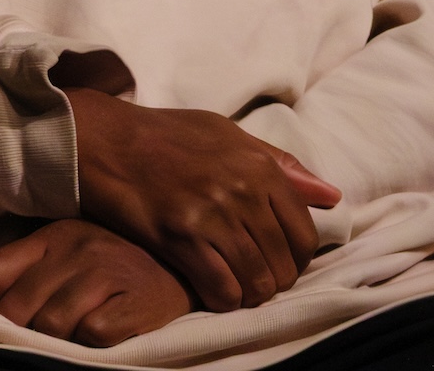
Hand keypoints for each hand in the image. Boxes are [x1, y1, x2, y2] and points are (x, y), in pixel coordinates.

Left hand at [0, 219, 191, 346]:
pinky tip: (98, 338)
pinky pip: (93, 334)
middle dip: (19, 331)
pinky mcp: (134, 302)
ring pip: (53, 325)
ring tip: (66, 339)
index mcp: (52, 236)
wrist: (181, 267)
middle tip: (30, 340)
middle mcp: (76, 251)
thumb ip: (29, 267)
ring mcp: (106, 275)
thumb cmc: (112, 263)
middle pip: (19, 306)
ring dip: (54, 342)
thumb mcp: (68, 250)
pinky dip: (89, 345)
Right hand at [66, 88, 340, 312]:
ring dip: (247, 294)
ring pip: (256, 282)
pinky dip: (221, 299)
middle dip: (271, 280)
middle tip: (249, 277)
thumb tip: (331, 196)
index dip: (294, 259)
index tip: (274, 261)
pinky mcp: (180, 236)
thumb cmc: (164, 135)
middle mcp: (243, 191)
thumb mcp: (226, 134)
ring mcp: (212, 215)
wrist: (102, 138)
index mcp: (260, 166)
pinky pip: (221, 289)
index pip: (304, 235)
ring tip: (231, 286)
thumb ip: (280, 165)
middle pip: (283, 265)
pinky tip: (208, 288)